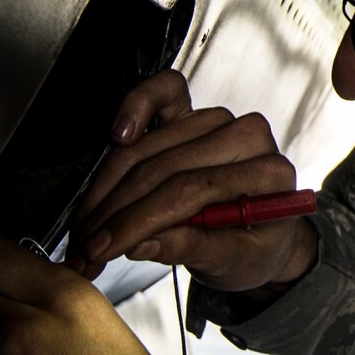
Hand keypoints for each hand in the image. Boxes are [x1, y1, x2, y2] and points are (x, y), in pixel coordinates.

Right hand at [66, 70, 316, 292]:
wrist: (262, 234)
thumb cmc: (254, 248)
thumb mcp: (233, 262)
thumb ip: (190, 248)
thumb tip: (139, 243)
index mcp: (270, 173)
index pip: (190, 190)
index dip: (137, 221)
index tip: (102, 249)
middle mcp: (249, 138)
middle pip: (163, 168)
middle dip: (114, 211)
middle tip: (84, 245)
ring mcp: (221, 122)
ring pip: (149, 147)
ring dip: (108, 186)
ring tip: (85, 225)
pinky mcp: (196, 114)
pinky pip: (165, 92)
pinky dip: (136, 105)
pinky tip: (118, 134)